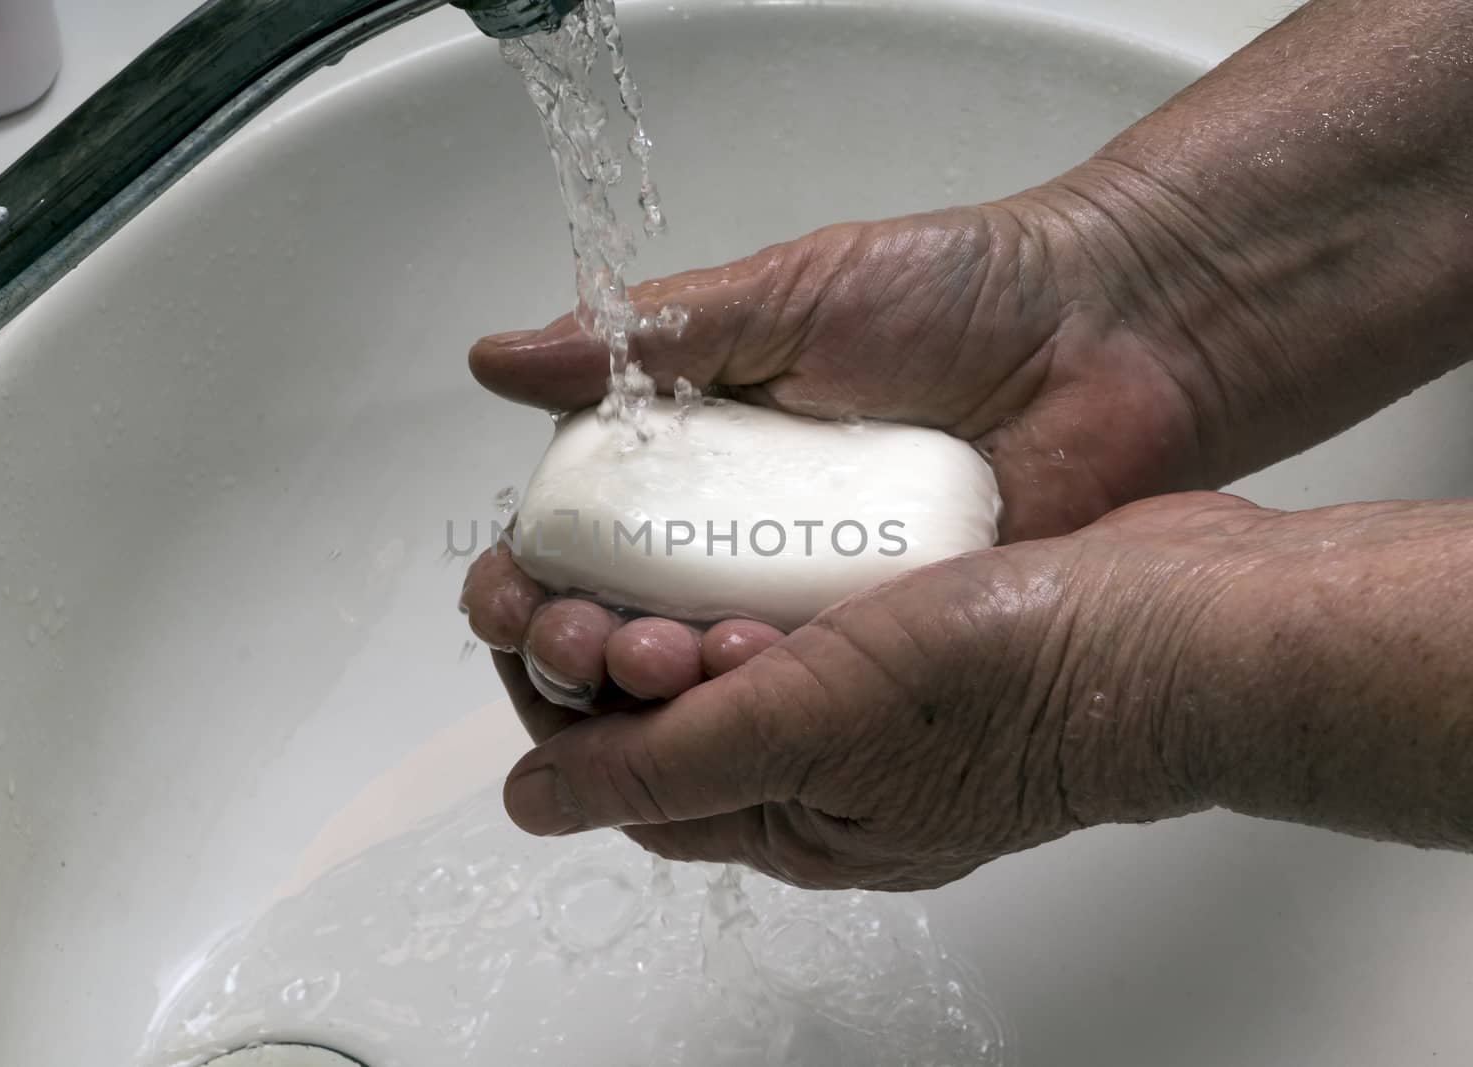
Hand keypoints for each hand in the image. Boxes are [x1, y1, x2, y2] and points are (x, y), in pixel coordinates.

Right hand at [462, 195, 1222, 710]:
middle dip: (573, 653)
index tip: (516, 596)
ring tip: (655, 670)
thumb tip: (499, 361)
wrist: (1114, 335)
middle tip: (581, 646)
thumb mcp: (785, 298)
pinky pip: (806, 693)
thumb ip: (648, 339)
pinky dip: (761, 705)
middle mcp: (737, 539)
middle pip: (617, 626)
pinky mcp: (884, 641)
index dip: (527, 581)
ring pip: (700, 681)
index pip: (573, 540)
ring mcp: (808, 597)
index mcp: (694, 458)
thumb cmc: (955, 295)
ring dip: (653, 695)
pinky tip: (741, 691)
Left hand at [496, 492, 1270, 889]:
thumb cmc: (1018, 692)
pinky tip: (733, 522)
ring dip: (670, 597)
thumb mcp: (813, 730)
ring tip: (655, 555)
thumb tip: (534, 805)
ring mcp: (866, 694)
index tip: (526, 618)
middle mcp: (822, 764)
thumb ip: (665, 762)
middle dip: (602, 639)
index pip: (628, 771)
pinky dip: (747, 564)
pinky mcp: (904, 625)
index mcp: (793, 817)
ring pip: (723, 644)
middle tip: (571, 581)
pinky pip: (791, 596)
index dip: (558, 697)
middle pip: (666, 706)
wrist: (1182, 623)